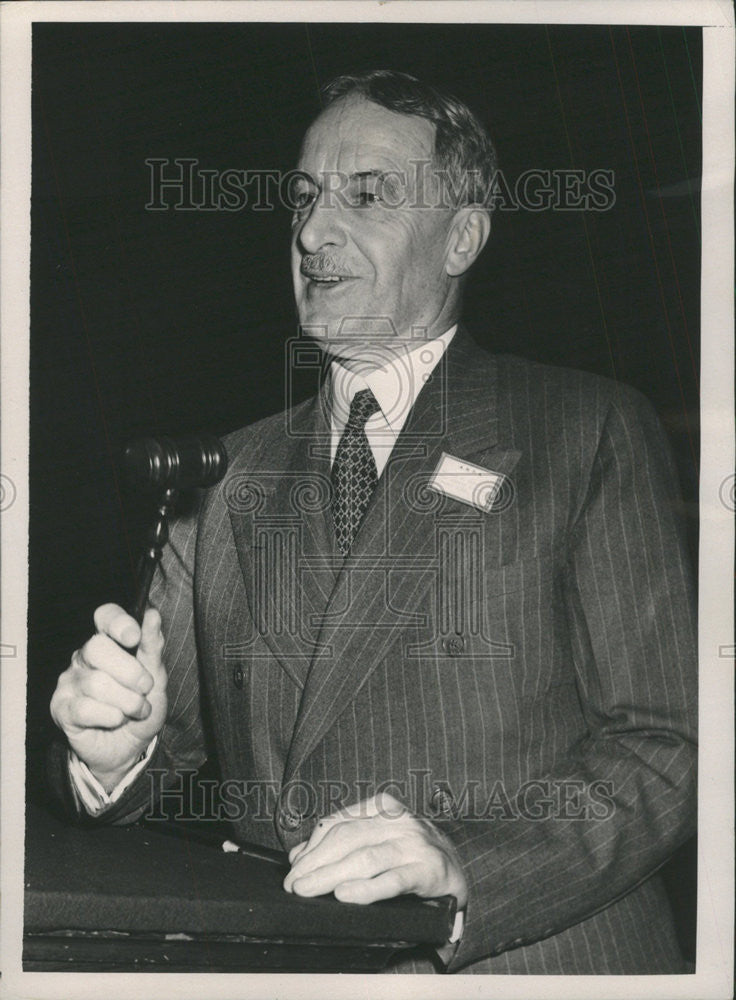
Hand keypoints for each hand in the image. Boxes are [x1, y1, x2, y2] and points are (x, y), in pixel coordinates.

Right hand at [50, 604, 167, 790]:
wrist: (131, 747)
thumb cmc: (141, 705)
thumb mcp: (156, 676)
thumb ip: (152, 646)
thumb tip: (152, 614)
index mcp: (109, 641)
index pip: (105, 616)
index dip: (118, 622)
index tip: (134, 638)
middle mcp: (84, 657)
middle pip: (97, 648)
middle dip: (130, 671)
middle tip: (145, 687)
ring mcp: (69, 681)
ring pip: (96, 682)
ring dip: (127, 700)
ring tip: (137, 710)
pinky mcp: (61, 708)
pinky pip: (85, 708)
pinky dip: (111, 716)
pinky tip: (117, 720)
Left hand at [283, 792, 467, 907]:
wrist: (459, 869)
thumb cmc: (410, 854)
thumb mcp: (378, 840)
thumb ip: (342, 843)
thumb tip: (298, 856)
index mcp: (383, 807)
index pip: (338, 822)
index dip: (312, 846)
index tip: (293, 868)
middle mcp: (398, 821)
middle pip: (347, 838)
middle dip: (315, 862)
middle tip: (294, 884)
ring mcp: (414, 844)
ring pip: (365, 857)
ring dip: (331, 875)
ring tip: (308, 890)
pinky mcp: (427, 871)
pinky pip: (393, 880)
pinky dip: (367, 888)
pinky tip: (346, 895)